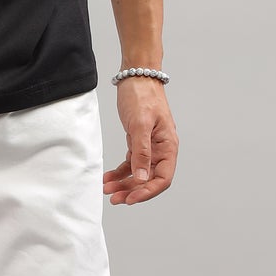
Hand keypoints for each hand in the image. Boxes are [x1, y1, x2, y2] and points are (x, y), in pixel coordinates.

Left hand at [103, 76, 177, 203]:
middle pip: (150, 179)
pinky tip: (108, 178)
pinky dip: (119, 172)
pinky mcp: (138, 142)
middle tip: (114, 199)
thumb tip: (143, 178)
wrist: (135, 76)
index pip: (162, 178)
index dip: (147, 192)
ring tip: (107, 191)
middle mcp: (161, 149)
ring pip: (139, 173)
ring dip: (124, 184)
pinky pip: (130, 163)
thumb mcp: (140, 124)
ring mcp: (150, 147)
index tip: (131, 199)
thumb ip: (142, 152)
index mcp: (168, 146)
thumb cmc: (142, 96)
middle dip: (132, 191)